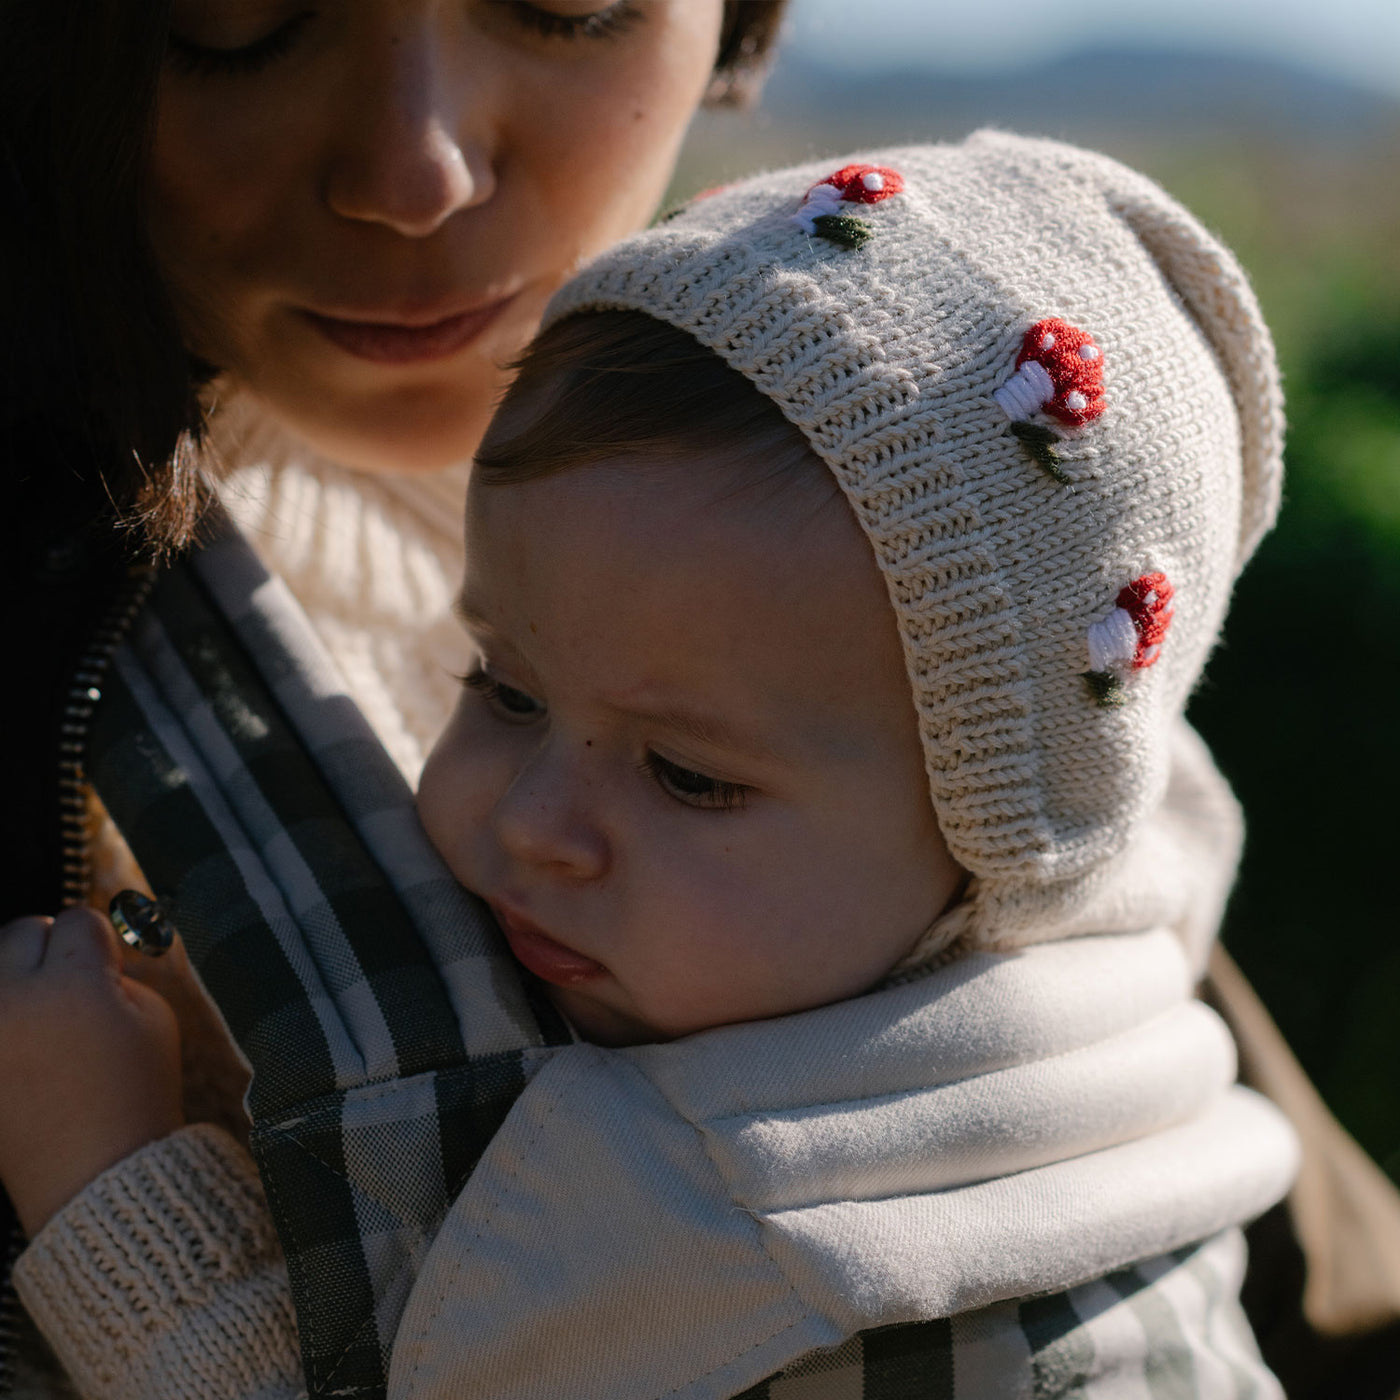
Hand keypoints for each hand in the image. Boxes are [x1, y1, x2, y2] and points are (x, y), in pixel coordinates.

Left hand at [0, 908, 182, 1236]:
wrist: (96, 1173)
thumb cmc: (134, 1093)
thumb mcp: (153, 1017)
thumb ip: (115, 971)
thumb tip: (81, 953)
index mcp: (73, 986)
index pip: (78, 919)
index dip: (100, 942)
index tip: (109, 968)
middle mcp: (12, 1001)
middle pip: (22, 931)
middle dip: (51, 951)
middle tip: (73, 990)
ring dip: (16, 979)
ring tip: (42, 1017)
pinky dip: (7, 1018)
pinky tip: (24, 1043)